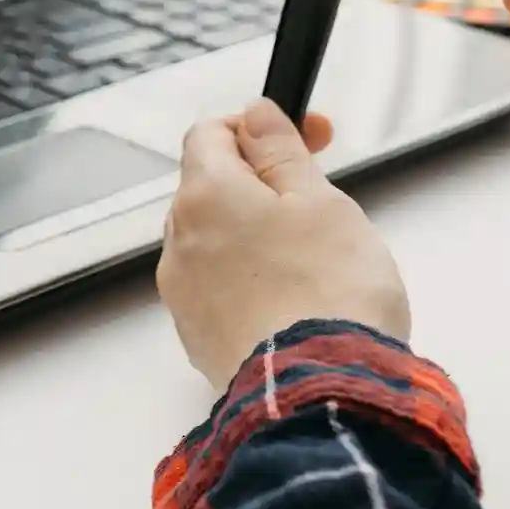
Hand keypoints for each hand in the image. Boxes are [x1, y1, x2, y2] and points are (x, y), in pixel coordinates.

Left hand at [158, 100, 408, 387]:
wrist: (321, 393)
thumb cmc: (330, 293)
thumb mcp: (320, 200)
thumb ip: (281, 151)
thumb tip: (256, 115)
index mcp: (204, 195)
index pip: (211, 133)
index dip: (261, 127)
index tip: (311, 137)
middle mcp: (180, 242)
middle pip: (212, 188)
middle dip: (263, 184)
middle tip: (321, 200)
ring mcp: (184, 295)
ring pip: (217, 242)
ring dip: (257, 236)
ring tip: (316, 261)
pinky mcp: (198, 338)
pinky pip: (221, 290)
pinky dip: (253, 282)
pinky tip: (297, 300)